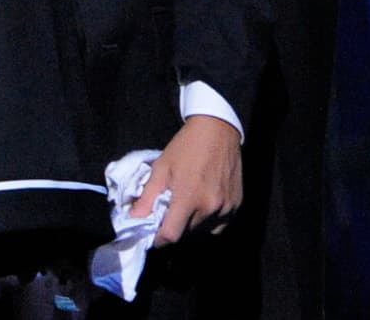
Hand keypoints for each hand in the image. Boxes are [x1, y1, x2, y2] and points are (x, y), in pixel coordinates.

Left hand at [130, 115, 242, 245]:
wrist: (217, 130)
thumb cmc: (185, 146)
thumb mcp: (161, 167)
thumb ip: (147, 198)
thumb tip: (132, 220)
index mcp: (189, 196)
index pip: (171, 235)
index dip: (158, 239)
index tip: (153, 234)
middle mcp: (210, 207)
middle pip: (186, 234)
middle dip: (174, 228)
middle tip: (169, 213)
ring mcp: (226, 209)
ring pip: (202, 232)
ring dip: (191, 225)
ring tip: (187, 205)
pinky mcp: (236, 207)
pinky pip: (218, 226)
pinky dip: (208, 222)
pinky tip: (203, 204)